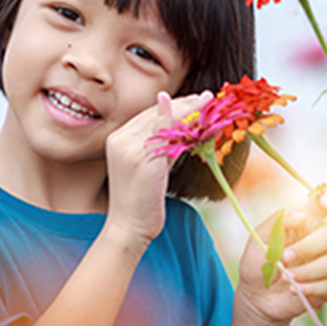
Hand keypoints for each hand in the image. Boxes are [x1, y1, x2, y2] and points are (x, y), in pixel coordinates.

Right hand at [102, 90, 212, 246]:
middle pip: (157, 113)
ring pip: (165, 121)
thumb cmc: (140, 200)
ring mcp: (130, 149)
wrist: (128, 227)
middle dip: (185, 103)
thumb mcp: (150, 167)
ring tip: (209, 104)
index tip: (195, 100)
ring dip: (190, 110)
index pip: (149, 114)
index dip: (174, 105)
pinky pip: (167, 136)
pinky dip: (184, 126)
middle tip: (207, 97)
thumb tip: (178, 127)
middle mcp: (120, 140)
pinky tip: (199, 119)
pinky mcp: (144, 161)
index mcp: (117, 139)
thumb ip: (161, 145)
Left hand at [234, 186, 326, 325]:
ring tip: (286, 278)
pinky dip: (310, 286)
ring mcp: (326, 262)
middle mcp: (319, 240)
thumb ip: (276, 222)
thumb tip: (300, 215)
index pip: (326, 203)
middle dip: (307, 247)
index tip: (324, 202)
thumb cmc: (257, 264)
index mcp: (303, 223)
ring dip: (307, 270)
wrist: (256, 297)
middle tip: (284, 258)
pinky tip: (293, 289)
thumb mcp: (258, 240)